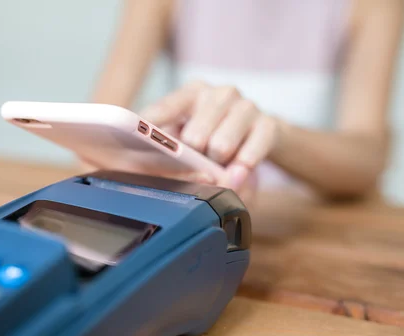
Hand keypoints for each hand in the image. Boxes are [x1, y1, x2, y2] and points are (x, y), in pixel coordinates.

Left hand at [140, 81, 282, 194]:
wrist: (263, 135)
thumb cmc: (215, 137)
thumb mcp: (189, 136)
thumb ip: (168, 145)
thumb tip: (146, 160)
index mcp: (193, 92)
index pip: (166, 108)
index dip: (149, 126)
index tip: (135, 139)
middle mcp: (221, 93)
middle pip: (194, 136)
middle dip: (192, 158)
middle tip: (196, 163)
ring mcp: (246, 106)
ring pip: (221, 147)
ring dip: (216, 165)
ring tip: (218, 164)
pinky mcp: (268, 125)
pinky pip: (249, 155)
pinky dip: (240, 170)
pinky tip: (237, 173)